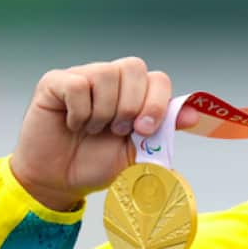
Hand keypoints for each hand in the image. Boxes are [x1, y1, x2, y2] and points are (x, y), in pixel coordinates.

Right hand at [9, 57, 198, 210]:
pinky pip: (77, 84)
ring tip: (93, 129)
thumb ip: (162, 133)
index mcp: (134, 94)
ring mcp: (83, 77)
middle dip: (131, 105)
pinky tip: (73, 123)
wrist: (60, 181)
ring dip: (103, 111)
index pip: (158, 79)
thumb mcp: (137, 154)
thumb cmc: (96, 164)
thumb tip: (192, 114)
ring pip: (105, 74)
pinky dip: (79, 111)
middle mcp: (111, 80)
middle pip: (134, 67)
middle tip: (118, 131)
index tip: (144, 131)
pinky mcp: (55, 82)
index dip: (156, 103)